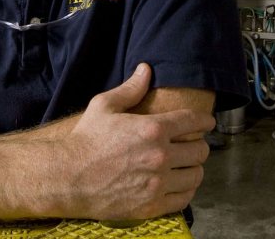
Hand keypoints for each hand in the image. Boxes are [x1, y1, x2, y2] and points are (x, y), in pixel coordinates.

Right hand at [64, 63, 215, 219]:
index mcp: (153, 129)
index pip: (194, 122)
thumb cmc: (85, 140)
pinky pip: (184, 199)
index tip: (208, 122)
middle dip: (198, 145)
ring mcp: (157, 183)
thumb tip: (145, 69)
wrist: (66, 177)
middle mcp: (160, 156)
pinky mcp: (151, 205)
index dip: (205, 120)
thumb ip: (130, 89)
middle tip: (192, 145)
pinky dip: (185, 190)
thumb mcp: (104, 106)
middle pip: (200, 150)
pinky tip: (178, 184)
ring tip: (186, 165)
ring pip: (196, 175)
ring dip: (194, 168)